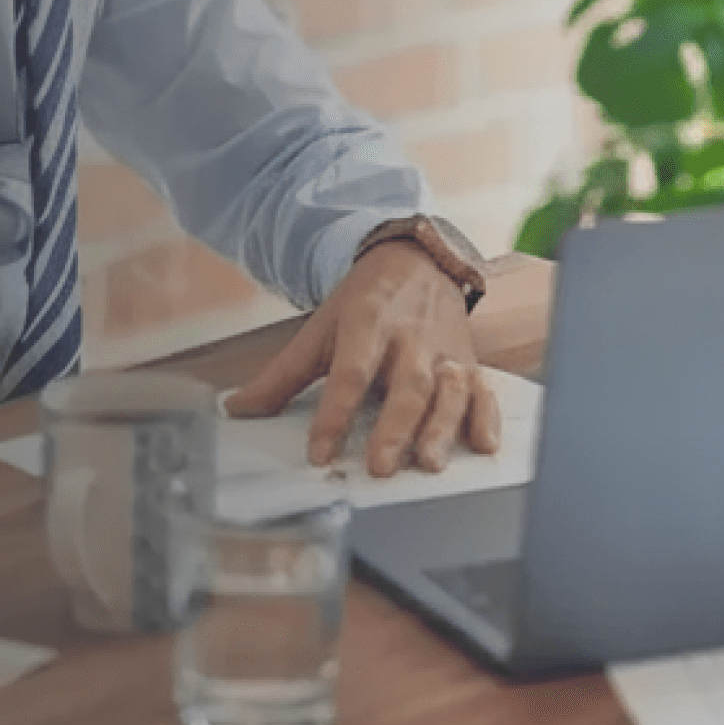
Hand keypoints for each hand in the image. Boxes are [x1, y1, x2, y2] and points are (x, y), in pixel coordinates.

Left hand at [221, 243, 505, 474]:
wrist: (418, 259)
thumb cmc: (366, 302)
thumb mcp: (320, 329)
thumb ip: (282, 375)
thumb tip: (236, 409)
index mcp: (366, 323)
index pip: (349, 373)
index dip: (334, 414)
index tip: (320, 452)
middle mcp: (409, 337)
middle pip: (406, 384)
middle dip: (395, 427)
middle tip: (380, 466)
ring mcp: (444, 349)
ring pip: (448, 389)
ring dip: (442, 426)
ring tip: (430, 463)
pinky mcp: (469, 359)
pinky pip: (483, 389)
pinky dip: (487, 416)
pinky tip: (484, 444)